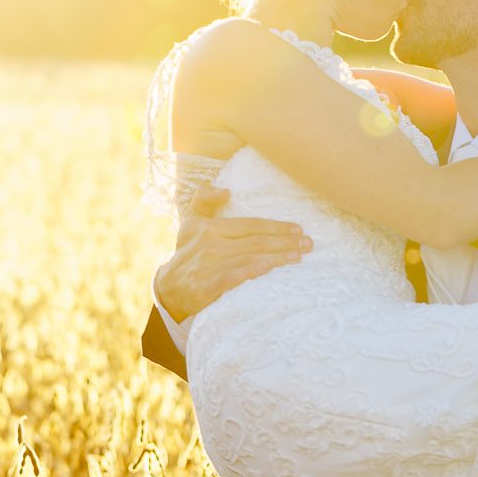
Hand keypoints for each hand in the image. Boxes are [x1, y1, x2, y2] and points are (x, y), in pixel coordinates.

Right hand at [153, 185, 310, 319]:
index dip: (275, 226)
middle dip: (284, 242)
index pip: (250, 225)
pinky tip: (267, 269)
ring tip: (298, 257)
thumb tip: (225, 189)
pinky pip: (232, 277)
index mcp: (211, 228)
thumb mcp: (191, 221)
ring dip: (277, 258)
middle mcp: (211, 244)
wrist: (168, 287)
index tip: (297, 228)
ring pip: (249, 258)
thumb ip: (204, 200)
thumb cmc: (187, 252)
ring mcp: (208, 265)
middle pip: (255, 242)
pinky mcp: (206, 286)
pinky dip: (250, 272)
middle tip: (309, 243)